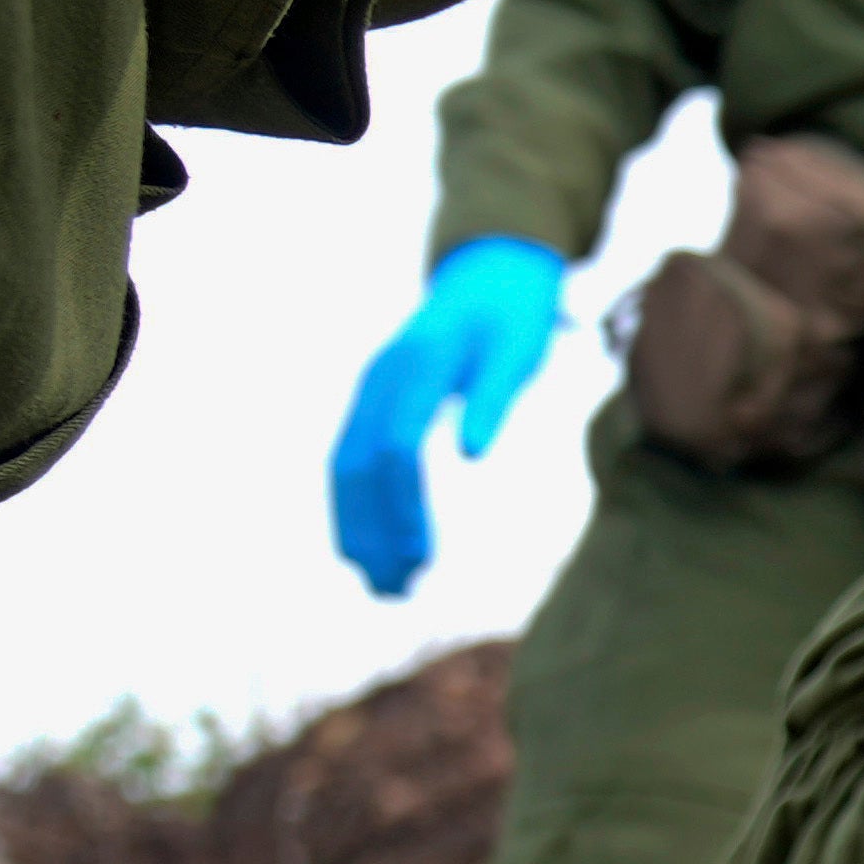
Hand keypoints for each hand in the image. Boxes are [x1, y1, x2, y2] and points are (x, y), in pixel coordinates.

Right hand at [331, 234, 574, 595]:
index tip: (421, 559)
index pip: (396, 448)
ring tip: (380, 584)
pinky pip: (350, 457)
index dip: (403, 507)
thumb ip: (494, 397)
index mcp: (415, 367)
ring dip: (357, 526)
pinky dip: (355, 504)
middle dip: (371, 530)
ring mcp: (369, 388)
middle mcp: (380, 379)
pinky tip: (367, 547)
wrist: (491, 272)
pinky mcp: (372, 400)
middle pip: (358, 464)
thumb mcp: (518, 350)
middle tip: (394, 590)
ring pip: (345, 465)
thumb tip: (472, 451)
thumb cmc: (514, 316)